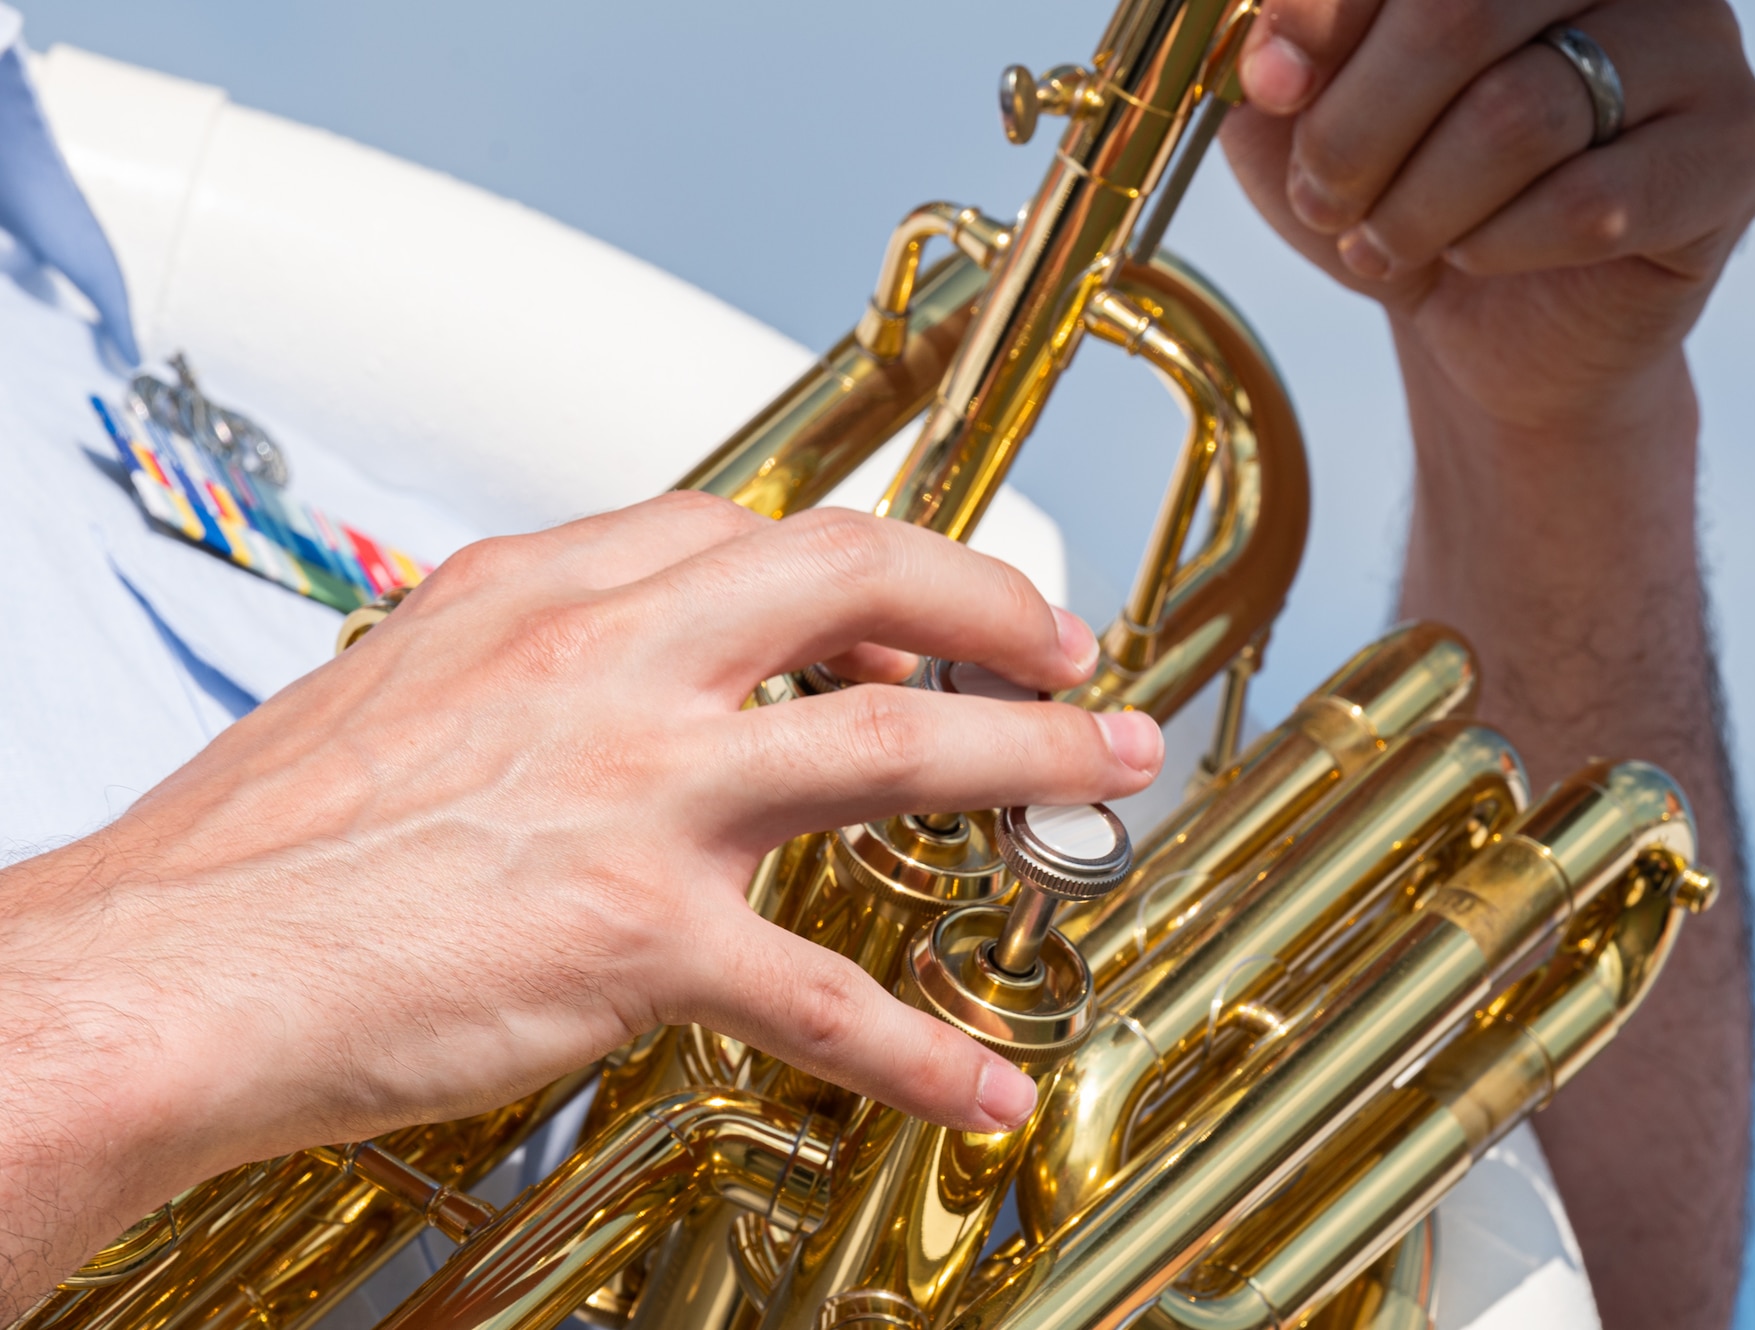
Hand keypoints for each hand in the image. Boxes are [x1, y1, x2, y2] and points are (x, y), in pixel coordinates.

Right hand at [0, 493, 1161, 1298]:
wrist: (163, 972)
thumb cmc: (261, 850)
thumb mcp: (401, 690)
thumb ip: (534, 667)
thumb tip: (631, 688)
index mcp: (541, 597)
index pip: (752, 534)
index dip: (862, 570)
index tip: (915, 616)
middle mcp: (606, 669)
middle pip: (854, 582)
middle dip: (993, 608)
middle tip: (1070, 651)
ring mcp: (636, 797)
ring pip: (890, 753)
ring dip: (1024, 760)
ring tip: (1106, 775)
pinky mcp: (636, 939)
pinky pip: (822, 995)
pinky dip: (916, 1045)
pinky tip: (979, 1079)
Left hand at [1222, 0, 1754, 429]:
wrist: (1494, 324)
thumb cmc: (1401, 195)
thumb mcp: (1303, 129)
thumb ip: (1277, 66)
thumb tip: (1272, 58)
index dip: (1323, 12)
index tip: (1270, 87)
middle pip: (1460, 12)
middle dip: (1357, 128)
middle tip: (1320, 197)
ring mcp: (1699, 45)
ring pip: (1519, 115)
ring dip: (1419, 205)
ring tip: (1382, 246)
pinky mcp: (1737, 149)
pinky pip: (1595, 200)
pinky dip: (1498, 249)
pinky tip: (1471, 260)